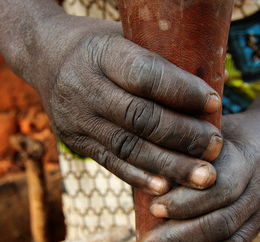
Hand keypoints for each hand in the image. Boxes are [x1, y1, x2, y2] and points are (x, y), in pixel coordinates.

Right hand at [28, 14, 223, 193]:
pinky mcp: (75, 141)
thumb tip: (215, 81)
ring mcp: (77, 118)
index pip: (146, 76)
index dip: (182, 92)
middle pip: (140, 117)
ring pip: (128, 147)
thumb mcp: (124, 35)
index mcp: (101, 53)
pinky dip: (140, 177)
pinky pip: (111, 163)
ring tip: (204, 177)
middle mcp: (85, 87)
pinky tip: (166, 187)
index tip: (214, 103)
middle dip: (183, 136)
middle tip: (215, 147)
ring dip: (170, 165)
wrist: (43, 56)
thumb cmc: (99, 45)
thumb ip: (160, 58)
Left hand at [136, 111, 259, 241]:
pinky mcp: (258, 229)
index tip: (154, 210)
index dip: (187, 203)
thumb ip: (183, 150)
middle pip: (222, 223)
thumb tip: (147, 177)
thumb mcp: (204, 131)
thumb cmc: (220, 137)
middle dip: (180, 240)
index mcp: (246, 161)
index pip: (219, 188)